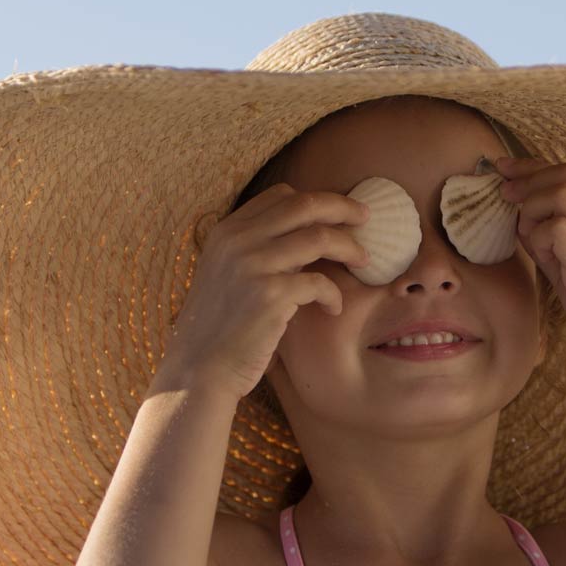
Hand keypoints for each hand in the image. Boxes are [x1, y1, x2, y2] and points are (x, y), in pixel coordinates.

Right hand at [158, 183, 370, 398]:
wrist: (199, 370)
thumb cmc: (220, 329)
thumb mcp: (227, 275)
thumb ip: (256, 251)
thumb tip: (305, 236)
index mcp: (226, 231)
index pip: (280, 195)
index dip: (316, 201)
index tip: (338, 214)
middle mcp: (238, 240)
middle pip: (304, 205)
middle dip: (343, 208)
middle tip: (366, 218)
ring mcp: (253, 265)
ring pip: (319, 237)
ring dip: (349, 248)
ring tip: (363, 262)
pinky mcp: (270, 295)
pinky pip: (320, 282)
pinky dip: (334, 295)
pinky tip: (333, 308)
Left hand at [495, 155, 565, 388]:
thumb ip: (553, 244)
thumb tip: (521, 220)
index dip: (535, 166)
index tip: (505, 170)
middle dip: (530, 176)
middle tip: (504, 194)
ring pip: (565, 192)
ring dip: (533, 206)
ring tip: (525, 233)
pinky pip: (559, 228)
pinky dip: (538, 235)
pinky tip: (539, 256)